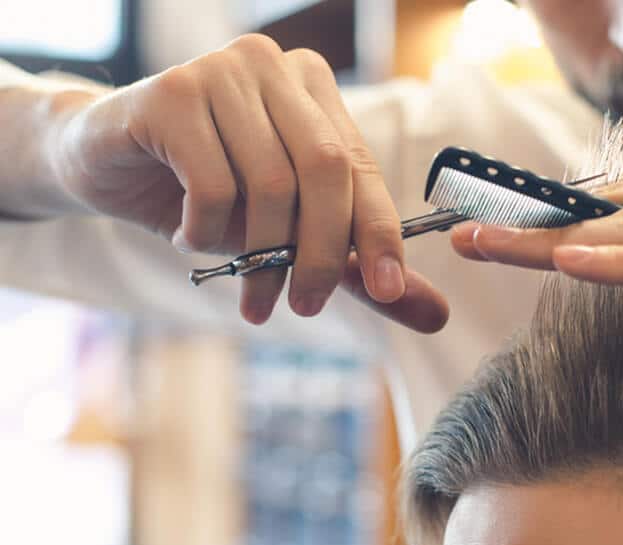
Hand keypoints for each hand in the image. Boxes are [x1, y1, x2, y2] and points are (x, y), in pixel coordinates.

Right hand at [47, 35, 443, 327]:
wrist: (103, 162)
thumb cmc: (203, 192)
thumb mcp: (287, 234)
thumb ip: (356, 267)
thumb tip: (434, 314)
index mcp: (315, 90)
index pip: (362, 168)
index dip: (380, 234)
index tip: (389, 292)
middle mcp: (275, 67)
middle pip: (326, 172)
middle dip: (323, 254)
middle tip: (307, 306)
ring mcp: (222, 72)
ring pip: (271, 185)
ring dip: (260, 257)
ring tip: (248, 293)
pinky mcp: (171, 93)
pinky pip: (213, 185)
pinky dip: (206, 232)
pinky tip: (187, 236)